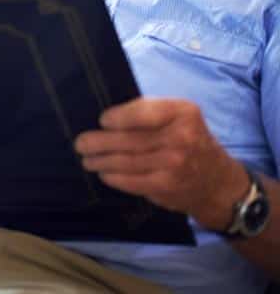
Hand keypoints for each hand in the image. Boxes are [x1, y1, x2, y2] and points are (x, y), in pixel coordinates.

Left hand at [74, 98, 248, 230]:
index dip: (118, 117)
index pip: (143, 112)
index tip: (102, 121)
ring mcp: (174, 164)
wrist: (218, 181)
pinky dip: (113, 177)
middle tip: (80, 143)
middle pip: (129, 139)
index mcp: (182, 112)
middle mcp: (181, 137)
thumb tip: (106, 117)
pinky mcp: (167, 186)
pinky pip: (131, 181)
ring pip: (125, 161)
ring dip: (100, 160)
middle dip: (98, 142)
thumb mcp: (178, 116)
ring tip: (86, 159)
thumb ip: (148, 111)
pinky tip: (104, 173)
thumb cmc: (189, 139)